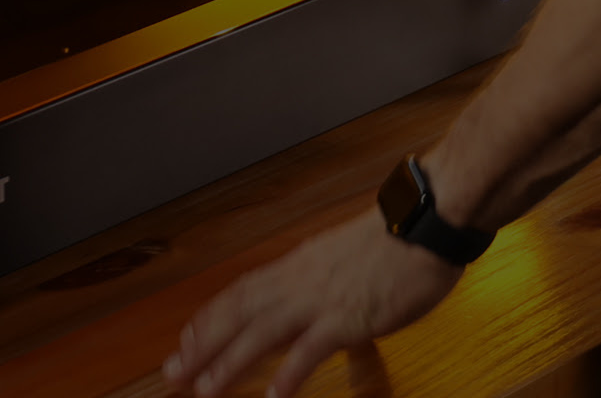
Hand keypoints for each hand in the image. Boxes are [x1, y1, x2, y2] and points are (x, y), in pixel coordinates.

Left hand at [164, 206, 461, 396]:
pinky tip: (275, 396)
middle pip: (239, 312)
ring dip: (230, 361)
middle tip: (174, 373)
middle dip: (203, 344)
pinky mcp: (350, 316)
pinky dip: (290, 373)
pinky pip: (312, 348)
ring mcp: (323, 298)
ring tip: (206, 390)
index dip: (210, 318)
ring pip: (262, 331)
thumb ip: (321, 277)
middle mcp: (302, 278)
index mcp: (300, 262)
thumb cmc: (396, 237)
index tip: (185, 341)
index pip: (241, 291)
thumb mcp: (344, 254)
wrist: (426, 220)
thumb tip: (308, 298)